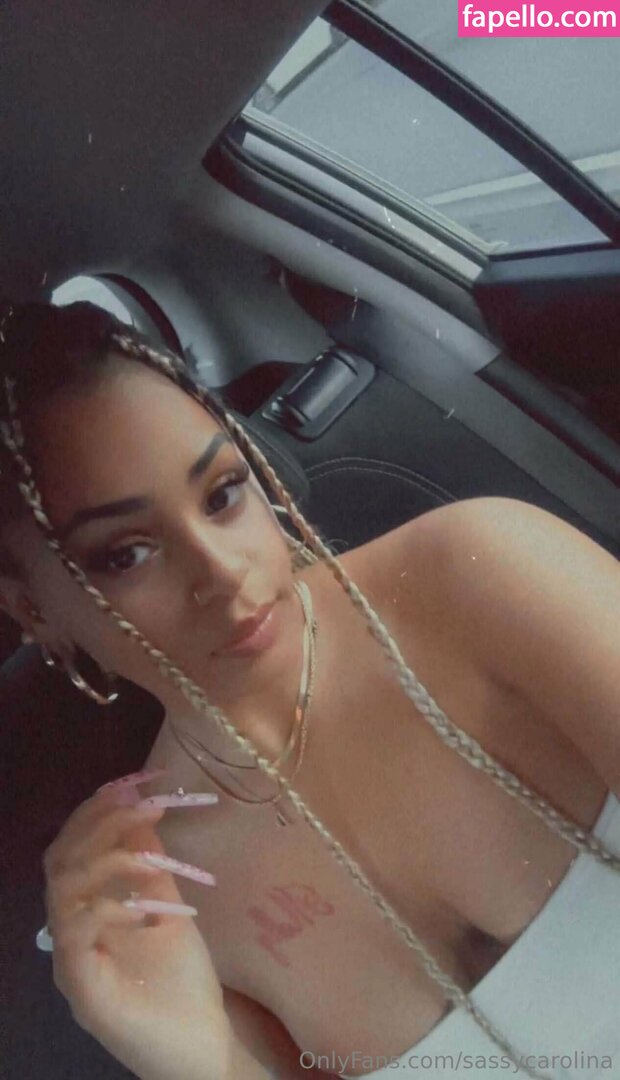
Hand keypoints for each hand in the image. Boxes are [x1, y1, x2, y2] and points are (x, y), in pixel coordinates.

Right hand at [43, 777, 230, 1079]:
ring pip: (64, 890)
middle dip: (101, 820)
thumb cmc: (182, 983)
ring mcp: (71, 962)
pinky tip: (150, 907)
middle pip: (60, 859)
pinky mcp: (83, 991)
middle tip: (147, 803)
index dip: (100, 806)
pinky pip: (78, 936)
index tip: (141, 779)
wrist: (199, 1051)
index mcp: (86, 908)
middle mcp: (69, 932)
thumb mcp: (169, 907)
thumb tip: (143, 810)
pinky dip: (112, 908)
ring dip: (110, 858)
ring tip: (154, 858)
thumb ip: (150, 865)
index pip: (73, 844)